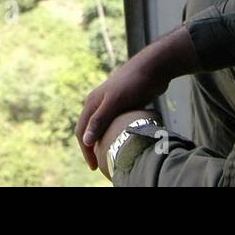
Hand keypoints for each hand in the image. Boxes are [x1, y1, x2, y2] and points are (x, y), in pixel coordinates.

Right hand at [75, 55, 166, 170]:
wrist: (153, 67)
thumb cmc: (133, 83)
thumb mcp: (115, 102)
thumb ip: (100, 119)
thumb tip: (86, 141)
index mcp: (92, 103)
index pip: (82, 131)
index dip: (86, 150)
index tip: (94, 166)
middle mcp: (97, 104)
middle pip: (89, 130)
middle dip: (92, 148)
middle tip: (100, 166)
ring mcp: (109, 104)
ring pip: (102, 128)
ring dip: (103, 142)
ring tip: (110, 158)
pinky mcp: (122, 105)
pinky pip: (114, 125)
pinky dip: (114, 136)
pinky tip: (122, 143)